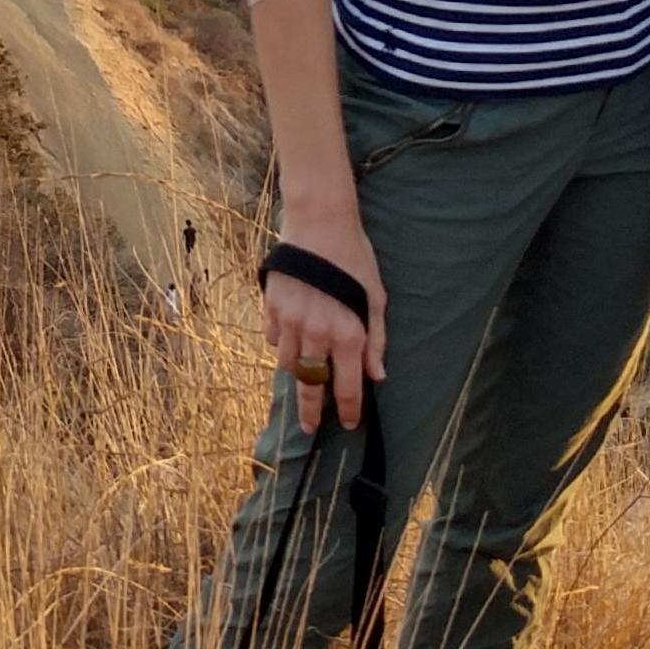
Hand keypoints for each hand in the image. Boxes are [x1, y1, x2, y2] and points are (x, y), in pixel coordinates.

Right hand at [263, 205, 386, 435]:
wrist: (319, 221)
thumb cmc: (354, 256)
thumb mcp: (376, 297)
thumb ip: (376, 339)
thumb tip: (378, 376)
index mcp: (348, 334)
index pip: (347, 387)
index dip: (349, 410)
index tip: (350, 424)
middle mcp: (317, 334)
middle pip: (311, 385)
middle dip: (311, 411)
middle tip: (308, 427)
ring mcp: (290, 321)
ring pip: (287, 363)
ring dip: (296, 372)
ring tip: (301, 374)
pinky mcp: (271, 306)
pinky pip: (273, 337)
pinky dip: (280, 343)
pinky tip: (288, 338)